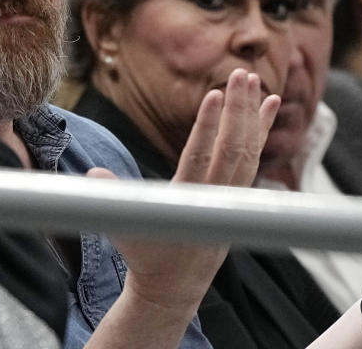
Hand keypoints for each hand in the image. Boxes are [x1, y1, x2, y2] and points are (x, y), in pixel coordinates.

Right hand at [89, 69, 279, 314]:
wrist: (174, 288)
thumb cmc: (145, 256)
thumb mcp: (122, 232)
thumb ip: (110, 201)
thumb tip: (94, 174)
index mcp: (186, 205)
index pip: (200, 160)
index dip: (208, 128)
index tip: (215, 96)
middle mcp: (215, 200)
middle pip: (231, 150)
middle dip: (237, 111)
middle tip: (239, 74)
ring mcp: (231, 198)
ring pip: (246, 152)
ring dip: (251, 114)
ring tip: (253, 80)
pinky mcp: (237, 195)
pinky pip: (253, 159)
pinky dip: (261, 131)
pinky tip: (267, 106)